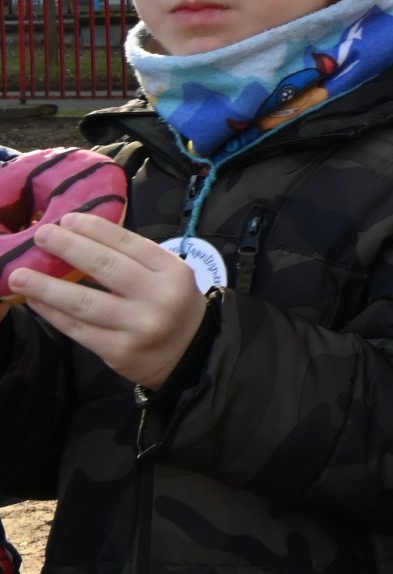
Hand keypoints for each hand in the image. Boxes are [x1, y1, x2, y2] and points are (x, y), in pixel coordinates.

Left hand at [9, 212, 206, 388]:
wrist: (191, 354)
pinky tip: (35, 301)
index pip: (129, 244)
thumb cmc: (173, 305)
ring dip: (46, 287)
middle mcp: (157, 297)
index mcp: (172, 271)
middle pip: (106, 268)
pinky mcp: (119, 352)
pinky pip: (78, 329)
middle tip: (41, 235)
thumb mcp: (168, 276)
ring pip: (85, 302)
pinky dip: (53, 314)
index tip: (67, 219)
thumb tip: (81, 239)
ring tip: (18, 275)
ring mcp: (138, 327)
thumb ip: (134, 260)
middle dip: (69, 248)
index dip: (95, 230)